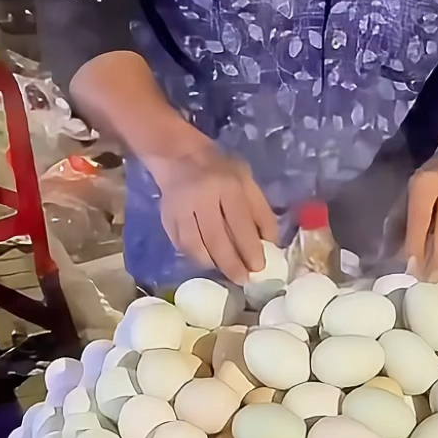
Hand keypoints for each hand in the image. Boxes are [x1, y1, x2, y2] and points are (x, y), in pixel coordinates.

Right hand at [155, 140, 278, 283]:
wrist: (180, 158)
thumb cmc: (222, 172)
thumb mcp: (248, 183)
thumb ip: (260, 212)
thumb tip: (271, 244)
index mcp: (227, 186)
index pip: (240, 224)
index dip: (250, 250)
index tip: (258, 268)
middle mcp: (201, 198)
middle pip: (217, 240)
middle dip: (232, 265)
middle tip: (243, 280)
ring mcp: (180, 210)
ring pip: (197, 247)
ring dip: (214, 264)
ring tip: (227, 272)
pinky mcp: (166, 219)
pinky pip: (182, 246)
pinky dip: (197, 257)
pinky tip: (209, 261)